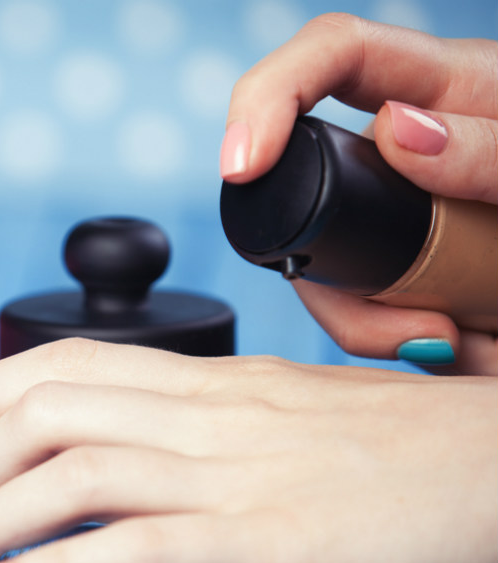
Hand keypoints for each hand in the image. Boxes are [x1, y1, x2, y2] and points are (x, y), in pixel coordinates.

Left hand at [0, 339, 497, 562]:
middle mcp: (210, 413)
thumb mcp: (296, 409)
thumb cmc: (406, 446)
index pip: (68, 360)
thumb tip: (137, 438)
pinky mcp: (264, 538)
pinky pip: (132, 546)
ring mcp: (234, 473)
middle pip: (50, 407)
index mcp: (215, 380)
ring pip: (74, 471)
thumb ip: (213, 417)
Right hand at [220, 13, 497, 375]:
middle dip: (335, 283)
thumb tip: (397, 127)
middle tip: (420, 336)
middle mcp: (408, 149)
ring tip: (475, 351)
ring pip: (329, 271)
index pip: (327, 57)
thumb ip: (494, 144)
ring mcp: (403, 214)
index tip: (243, 165)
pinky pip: (370, 311)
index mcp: (448, 88)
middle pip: (307, 195)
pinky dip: (410, 347)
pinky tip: (473, 352)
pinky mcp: (410, 270)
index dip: (267, 97)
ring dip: (384, 330)